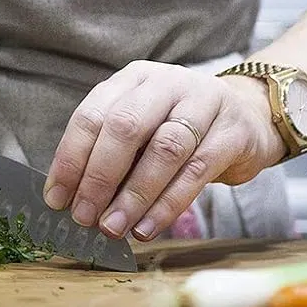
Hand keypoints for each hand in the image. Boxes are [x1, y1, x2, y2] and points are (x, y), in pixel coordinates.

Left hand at [43, 61, 286, 240]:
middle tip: (83, 216)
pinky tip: (147, 227)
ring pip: (163, 150)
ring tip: (113, 227)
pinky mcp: (232, 132)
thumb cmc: (181, 128)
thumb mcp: (143, 128)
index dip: (70, 159)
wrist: (249, 116)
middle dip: (98, 176)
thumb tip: (71, 198)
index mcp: (134, 79)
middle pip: (124, 127)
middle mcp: (166, 83)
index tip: (56, 199)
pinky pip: (196, 171)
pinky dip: (168, 204)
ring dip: (133, 195)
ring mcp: (203, 103)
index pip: (92, 115)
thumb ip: (111, 153)